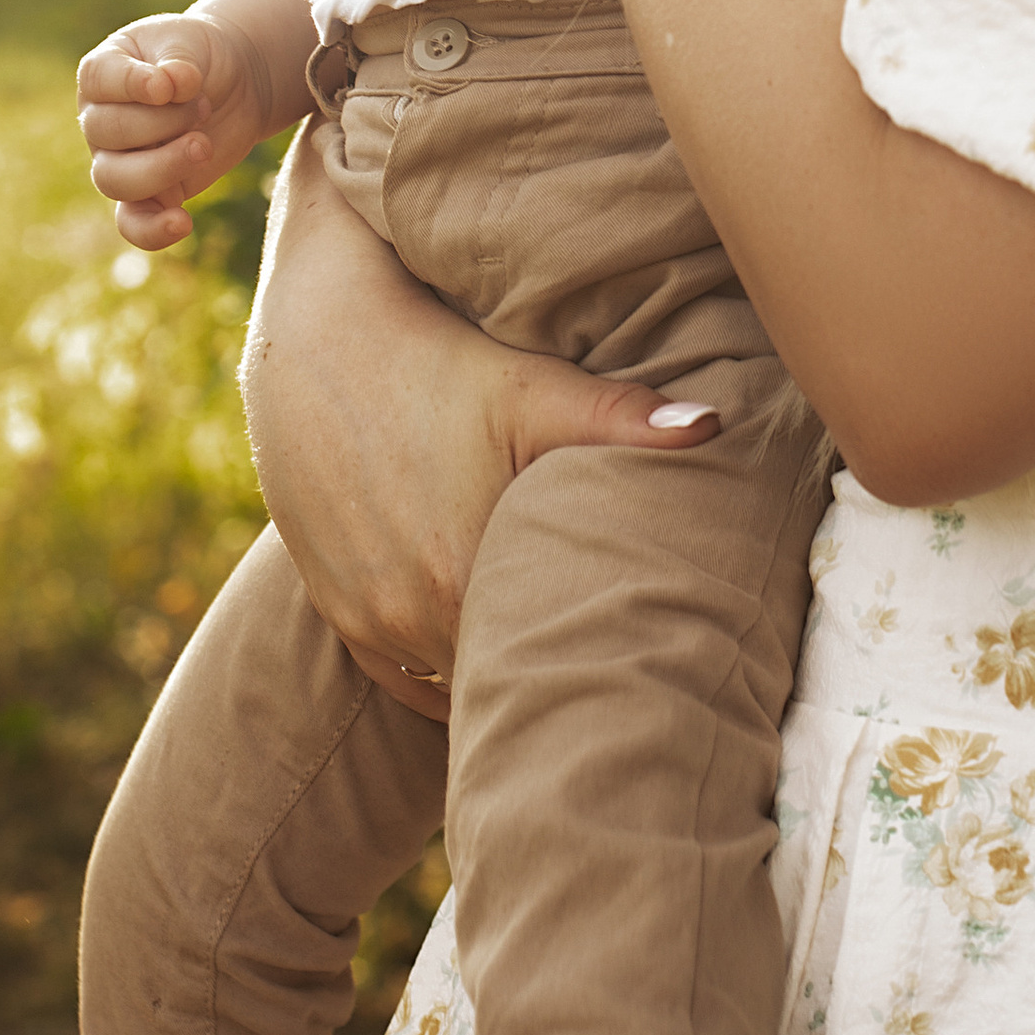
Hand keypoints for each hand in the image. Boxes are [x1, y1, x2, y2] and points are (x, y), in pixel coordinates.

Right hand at [77, 10, 274, 250]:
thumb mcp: (190, 40)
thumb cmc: (201, 56)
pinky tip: (183, 223)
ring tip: (203, 145)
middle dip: (164, 120)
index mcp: (102, 74)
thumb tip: (171, 84)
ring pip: (113, 181)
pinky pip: (133, 224)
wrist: (236, 82)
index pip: (99, 80)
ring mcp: (119, 161)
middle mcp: (99, 121)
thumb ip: (178, 59)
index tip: (170, 84)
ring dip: (163, 166)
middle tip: (203, 106)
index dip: (133, 85)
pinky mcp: (151, 194)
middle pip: (107, 132)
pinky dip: (151, 231)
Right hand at [241, 128, 720, 711]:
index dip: (605, 666)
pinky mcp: (342, 615)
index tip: (647, 671)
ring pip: (456, 683)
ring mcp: (371, 622)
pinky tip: (487, 651)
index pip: (554, 664)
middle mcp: (412, 617)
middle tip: (619, 681)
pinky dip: (444, 668)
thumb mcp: (535, 388)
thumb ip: (625, 416)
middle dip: (557, 674)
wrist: (319, 351)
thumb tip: (716, 425)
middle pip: (504, 678)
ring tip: (561, 667)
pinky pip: (404, 676)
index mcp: (466, 581)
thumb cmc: (441, 364)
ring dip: (498, 673)